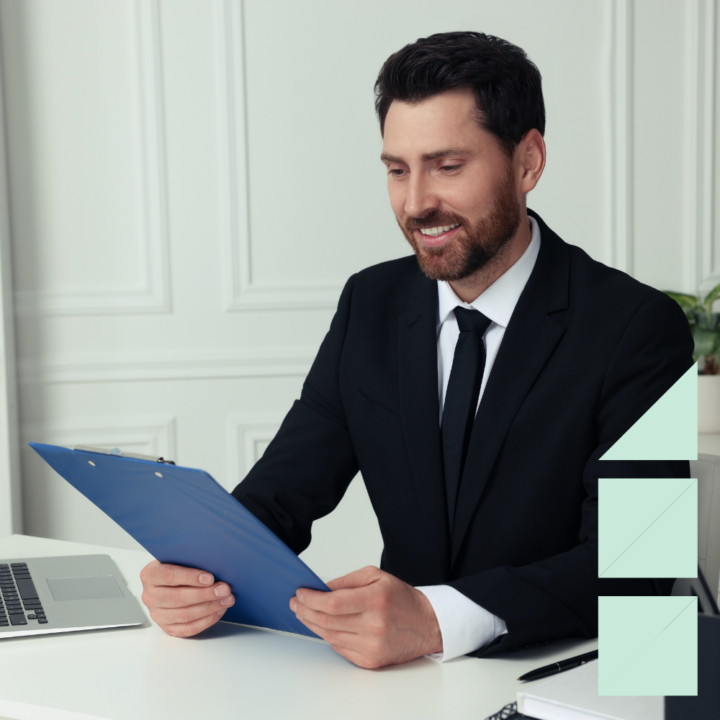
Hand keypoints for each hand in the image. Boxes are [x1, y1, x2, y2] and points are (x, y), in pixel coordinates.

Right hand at [139, 560, 234, 636]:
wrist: (169, 581)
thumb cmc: (178, 567)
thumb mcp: (179, 557)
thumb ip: (190, 560)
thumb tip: (214, 562)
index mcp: (150, 575)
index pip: (169, 576)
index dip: (190, 577)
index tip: (210, 578)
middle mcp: (150, 596)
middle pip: (178, 598)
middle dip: (205, 594)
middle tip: (224, 590)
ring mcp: (157, 614)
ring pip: (185, 615)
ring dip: (209, 608)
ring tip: (226, 600)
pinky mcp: (167, 627)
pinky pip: (187, 629)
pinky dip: (206, 620)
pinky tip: (218, 611)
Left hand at [289, 565, 441, 667]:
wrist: (426, 624)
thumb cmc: (401, 599)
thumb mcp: (376, 576)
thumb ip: (347, 581)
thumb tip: (321, 588)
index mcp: (376, 600)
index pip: (333, 603)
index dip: (312, 599)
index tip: (300, 593)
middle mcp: (374, 625)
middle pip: (328, 621)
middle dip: (306, 611)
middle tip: (296, 603)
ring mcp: (372, 646)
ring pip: (330, 636)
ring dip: (312, 624)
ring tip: (303, 613)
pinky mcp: (370, 661)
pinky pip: (340, 648)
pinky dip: (328, 636)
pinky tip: (322, 626)